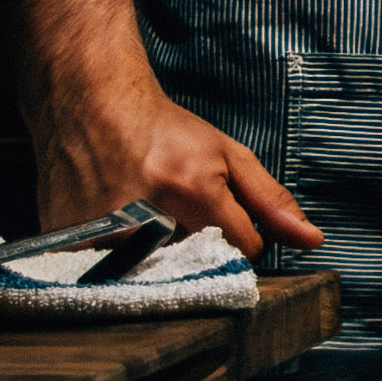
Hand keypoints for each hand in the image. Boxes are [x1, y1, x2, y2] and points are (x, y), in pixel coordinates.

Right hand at [32, 76, 320, 254]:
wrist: (92, 109)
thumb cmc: (167, 133)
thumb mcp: (230, 157)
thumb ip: (272, 201)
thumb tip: (312, 241)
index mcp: (193, 189)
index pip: (243, 250)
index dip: (240, 237)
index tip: (221, 217)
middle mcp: (147, 214)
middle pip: (197, 265)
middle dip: (197, 246)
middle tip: (177, 212)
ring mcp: (101, 231)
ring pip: (154, 271)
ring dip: (157, 251)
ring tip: (145, 212)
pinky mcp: (69, 241)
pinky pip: (110, 271)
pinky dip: (118, 254)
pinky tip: (116, 220)